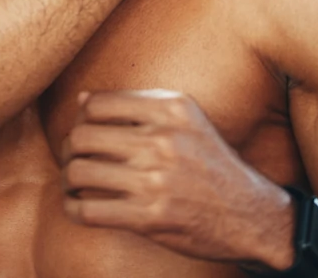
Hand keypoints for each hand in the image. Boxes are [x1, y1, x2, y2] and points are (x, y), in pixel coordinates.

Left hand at [61, 89, 294, 267]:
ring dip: (69, 179)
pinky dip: (74, 209)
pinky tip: (79, 207)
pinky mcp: (150, 216)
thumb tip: (81, 100)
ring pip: (79, 172)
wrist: (249, 214)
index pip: (98, 104)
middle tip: (73, 158)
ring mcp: (156, 180)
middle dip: (69, 148)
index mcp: (172, 109)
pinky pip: (88, 211)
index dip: (81, 118)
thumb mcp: (187, 120)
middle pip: (82, 136)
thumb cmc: (210, 163)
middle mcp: (163, 140)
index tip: (85, 131)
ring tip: (74, 182)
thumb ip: (137, 106)